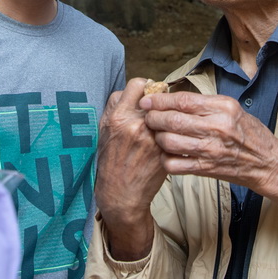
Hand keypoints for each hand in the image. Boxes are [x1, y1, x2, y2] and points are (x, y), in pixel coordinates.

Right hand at [95, 78, 167, 259]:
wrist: (121, 194)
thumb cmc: (110, 161)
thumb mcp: (104, 130)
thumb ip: (116, 106)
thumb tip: (131, 91)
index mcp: (119, 117)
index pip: (139, 84)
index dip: (143, 88)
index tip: (146, 95)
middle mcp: (137, 125)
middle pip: (157, 97)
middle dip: (157, 102)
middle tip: (156, 111)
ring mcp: (153, 138)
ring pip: (168, 113)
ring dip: (166, 116)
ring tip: (161, 126)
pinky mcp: (166, 150)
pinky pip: (173, 130)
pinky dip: (172, 132)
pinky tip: (165, 140)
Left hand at [140, 90, 277, 211]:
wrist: (266, 162)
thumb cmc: (248, 133)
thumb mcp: (232, 109)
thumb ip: (205, 104)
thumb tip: (174, 98)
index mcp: (223, 107)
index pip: (183, 100)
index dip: (160, 100)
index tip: (147, 99)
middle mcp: (217, 127)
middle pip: (173, 120)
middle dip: (153, 117)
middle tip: (147, 117)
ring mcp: (211, 150)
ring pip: (170, 141)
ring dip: (157, 138)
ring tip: (155, 134)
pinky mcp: (206, 168)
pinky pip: (175, 164)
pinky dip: (165, 159)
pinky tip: (167, 154)